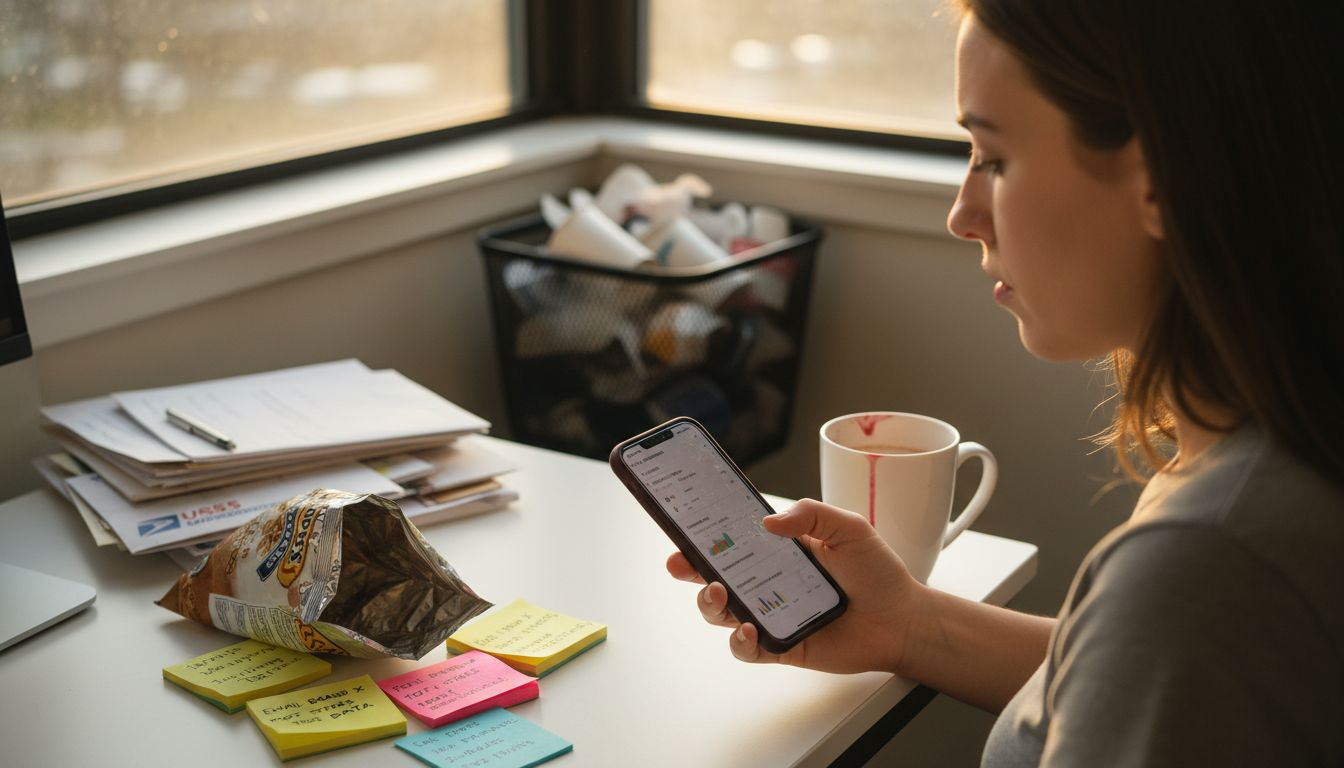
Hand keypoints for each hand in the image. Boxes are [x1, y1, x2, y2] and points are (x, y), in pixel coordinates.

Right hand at [666, 498, 924, 674]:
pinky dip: (740, 642)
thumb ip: (810, 514)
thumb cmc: (877, 573)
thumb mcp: (848, 528)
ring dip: (710, 604)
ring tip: (720, 593)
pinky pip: (747, 649)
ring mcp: (771, 615)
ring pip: (722, 613)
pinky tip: (749, 630)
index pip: (731, 540)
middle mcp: (768, 583)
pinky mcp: (780, 646)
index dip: (703, 535)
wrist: (902, 620)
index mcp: (778, 551)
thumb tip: (768, 522)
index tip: (682, 526)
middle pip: (714, 576)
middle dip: (690, 570)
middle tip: (682, 563)